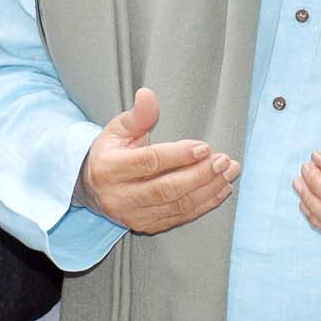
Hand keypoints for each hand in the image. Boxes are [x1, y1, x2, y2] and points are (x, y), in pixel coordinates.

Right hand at [74, 86, 239, 232]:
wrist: (91, 187)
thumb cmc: (110, 152)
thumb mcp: (118, 129)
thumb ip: (137, 115)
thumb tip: (148, 95)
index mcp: (109, 168)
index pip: (149, 162)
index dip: (179, 155)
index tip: (204, 147)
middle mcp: (119, 196)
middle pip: (166, 188)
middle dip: (200, 175)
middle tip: (224, 161)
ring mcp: (132, 215)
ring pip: (176, 205)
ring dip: (208, 189)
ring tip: (229, 173)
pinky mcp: (145, 226)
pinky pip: (179, 217)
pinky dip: (204, 205)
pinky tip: (221, 190)